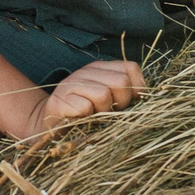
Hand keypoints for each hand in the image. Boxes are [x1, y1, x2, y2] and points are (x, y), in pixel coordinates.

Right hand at [25, 59, 145, 135]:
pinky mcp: (59, 100)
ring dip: (102, 112)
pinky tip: (80, 119)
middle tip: (109, 112)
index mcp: (100, 68)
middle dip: (121, 103)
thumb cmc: (84, 115)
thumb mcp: (107, 100)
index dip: (136, 89)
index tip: (127, 103)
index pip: (131, 68)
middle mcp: (86, 72)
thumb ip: (125, 93)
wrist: (48, 126)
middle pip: (121, 82)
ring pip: (103, 95)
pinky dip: (86, 118)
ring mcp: (71, 84)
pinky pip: (85, 108)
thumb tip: (146, 96)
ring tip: (93, 115)